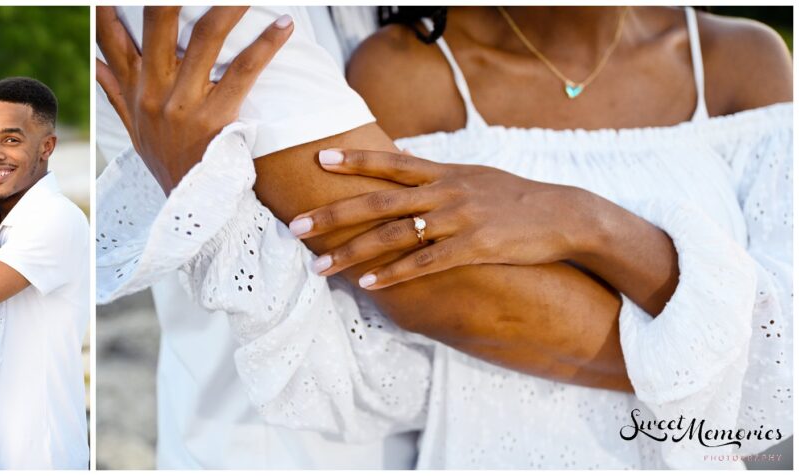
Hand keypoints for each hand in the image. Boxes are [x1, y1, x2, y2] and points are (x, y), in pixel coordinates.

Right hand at [96, 6, 293, 193]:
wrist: (189, 208)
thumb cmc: (166, 161)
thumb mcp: (132, 127)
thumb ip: (113, 89)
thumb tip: (91, 61)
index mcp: (135, 88)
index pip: (110, 35)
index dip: (108, 7)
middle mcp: (155, 91)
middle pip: (157, 21)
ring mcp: (185, 104)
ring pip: (204, 36)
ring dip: (227, 5)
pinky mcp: (216, 117)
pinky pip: (243, 71)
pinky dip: (266, 44)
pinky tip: (284, 24)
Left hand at [289, 149, 596, 289]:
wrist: (565, 215)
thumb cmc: (516, 200)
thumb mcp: (476, 178)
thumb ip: (439, 180)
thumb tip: (407, 179)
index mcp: (444, 173)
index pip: (390, 163)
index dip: (354, 160)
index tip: (319, 158)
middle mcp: (445, 192)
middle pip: (378, 202)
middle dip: (333, 215)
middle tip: (296, 226)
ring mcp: (458, 220)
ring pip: (393, 236)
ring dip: (352, 253)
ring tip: (320, 267)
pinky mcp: (473, 248)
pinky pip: (424, 263)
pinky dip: (393, 274)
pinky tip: (368, 284)